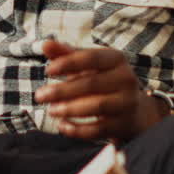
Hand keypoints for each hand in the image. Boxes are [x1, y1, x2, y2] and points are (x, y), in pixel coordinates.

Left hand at [34, 37, 168, 142]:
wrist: (133, 110)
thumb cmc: (102, 80)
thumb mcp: (87, 65)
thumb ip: (66, 54)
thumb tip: (45, 44)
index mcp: (116, 59)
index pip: (91, 58)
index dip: (68, 63)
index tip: (47, 71)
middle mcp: (126, 79)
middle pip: (91, 84)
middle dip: (62, 90)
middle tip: (39, 95)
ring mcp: (127, 102)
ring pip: (97, 106)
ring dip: (70, 109)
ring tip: (51, 110)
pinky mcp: (124, 124)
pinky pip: (99, 129)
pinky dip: (78, 129)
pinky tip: (62, 126)